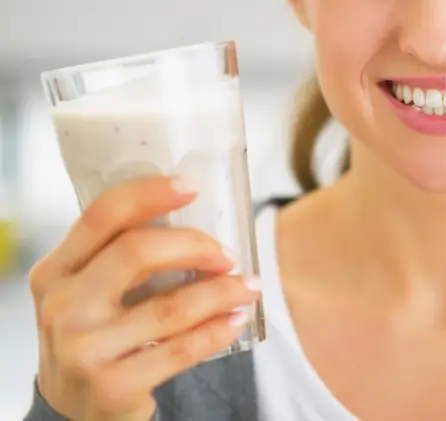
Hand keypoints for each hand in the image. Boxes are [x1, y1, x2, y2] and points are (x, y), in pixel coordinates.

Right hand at [29, 176, 261, 420]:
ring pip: (170, 307)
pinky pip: (181, 350)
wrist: (73, 412)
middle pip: (137, 252)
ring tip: (248, 286)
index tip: (192, 187)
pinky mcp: (112, 385)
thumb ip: (120, 257)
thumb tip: (194, 215)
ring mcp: (84, 348)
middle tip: (227, 253)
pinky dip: (217, 330)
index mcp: (56, 271)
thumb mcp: (88, 292)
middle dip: (195, 245)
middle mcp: (62, 306)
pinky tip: (236, 319)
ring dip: (221, 292)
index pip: (102, 216)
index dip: (149, 194)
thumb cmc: (94, 335)